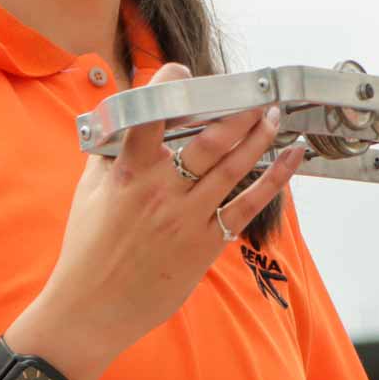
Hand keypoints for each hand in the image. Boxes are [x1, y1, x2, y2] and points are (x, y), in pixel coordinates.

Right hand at [37, 62, 303, 372]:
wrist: (91, 309)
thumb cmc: (87, 251)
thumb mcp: (88, 193)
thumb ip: (110, 154)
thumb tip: (124, 120)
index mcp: (127, 173)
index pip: (148, 116)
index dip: (168, 86)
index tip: (184, 70)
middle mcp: (160, 191)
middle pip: (208, 140)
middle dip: (236, 111)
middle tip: (254, 92)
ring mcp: (186, 218)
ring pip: (232, 168)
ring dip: (259, 136)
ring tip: (274, 114)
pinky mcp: (204, 244)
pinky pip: (246, 205)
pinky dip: (274, 180)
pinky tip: (291, 158)